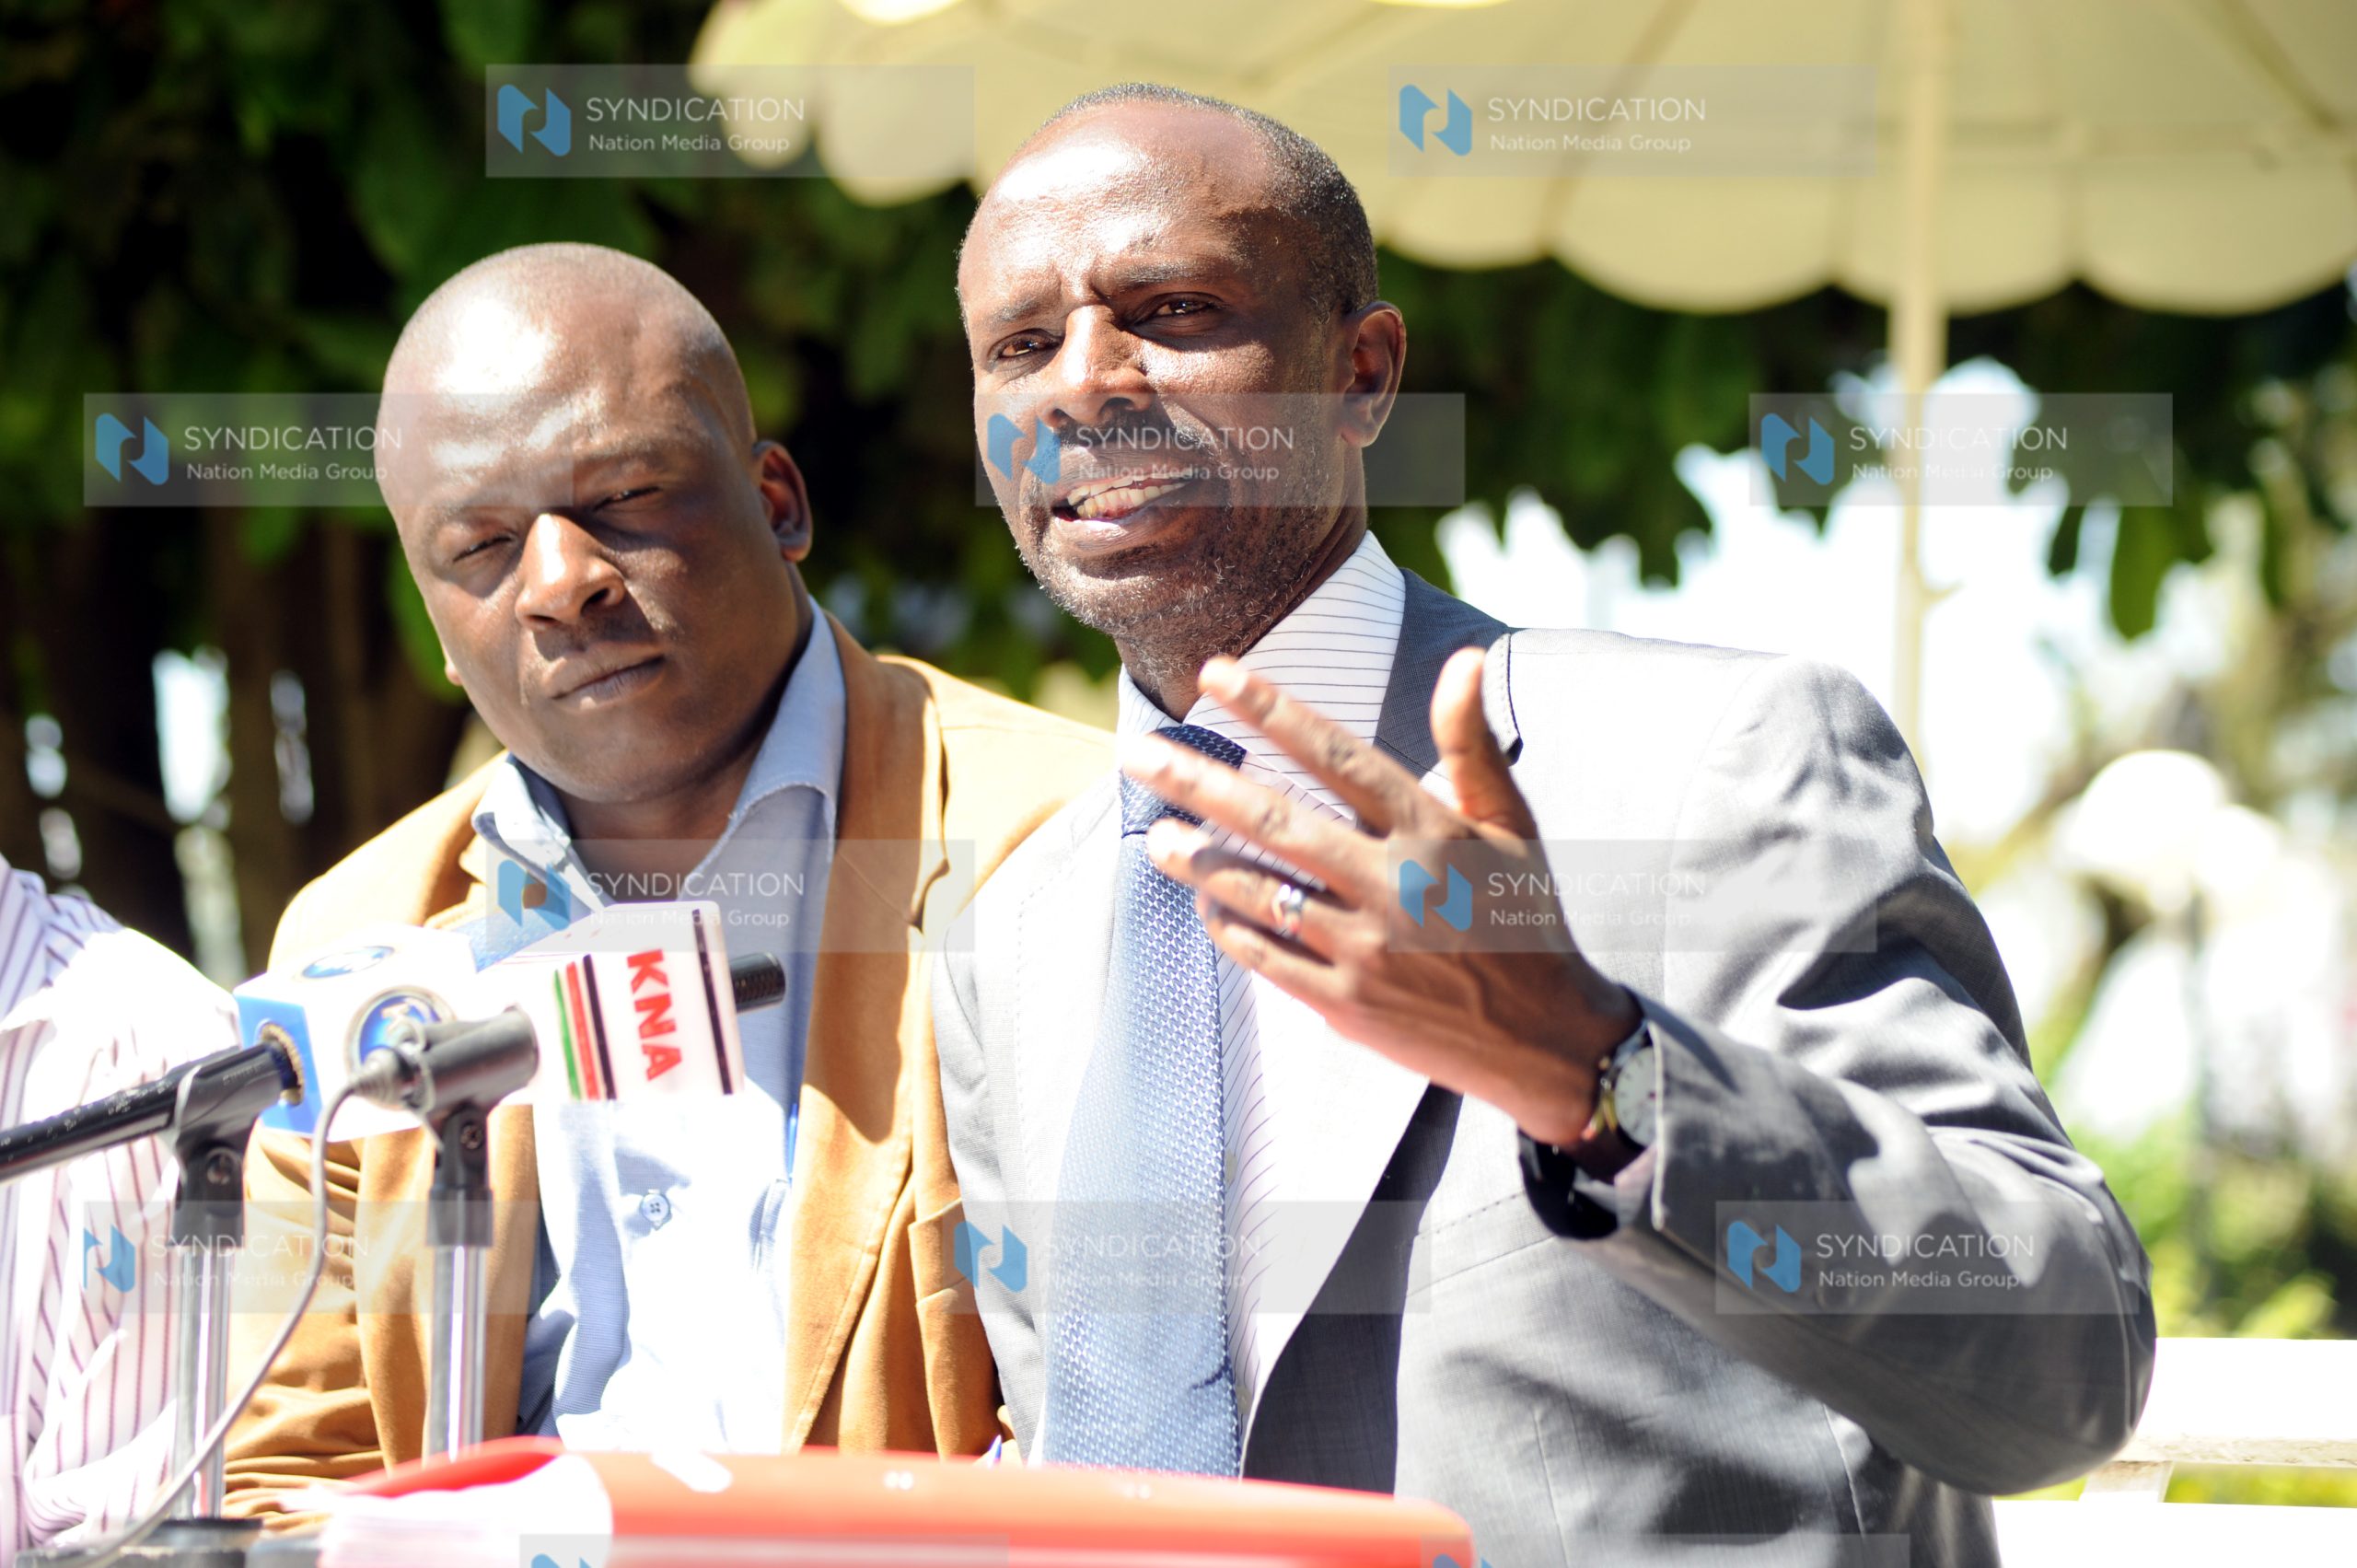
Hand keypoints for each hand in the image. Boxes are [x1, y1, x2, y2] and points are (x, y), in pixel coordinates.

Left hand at [1125, 648, 1639, 1145]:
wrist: (1546, 1037)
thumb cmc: (1526, 915)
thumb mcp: (1512, 825)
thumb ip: (1472, 744)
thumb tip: (1465, 659)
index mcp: (1432, 831)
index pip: (1336, 755)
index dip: (1272, 709)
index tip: (1215, 672)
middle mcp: (1394, 885)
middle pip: (1276, 822)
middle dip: (1198, 783)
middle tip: (1138, 753)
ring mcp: (1365, 949)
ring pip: (1259, 892)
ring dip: (1197, 860)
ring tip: (1154, 832)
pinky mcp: (1346, 1003)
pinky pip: (1267, 957)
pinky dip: (1229, 925)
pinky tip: (1204, 898)